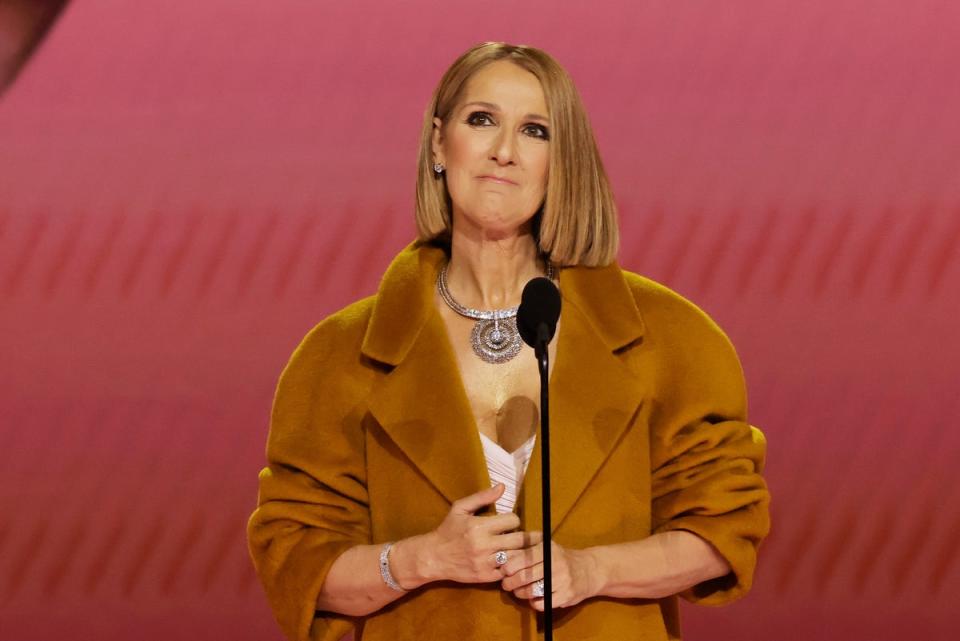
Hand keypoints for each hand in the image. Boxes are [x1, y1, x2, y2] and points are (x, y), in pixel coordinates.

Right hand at [421, 484, 541, 584]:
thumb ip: (482, 497)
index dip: (513, 520)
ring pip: (516, 557)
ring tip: (515, 548)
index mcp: (479, 526)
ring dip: (518, 552)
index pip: (513, 520)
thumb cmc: (448, 530)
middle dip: (522, 536)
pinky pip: (508, 572)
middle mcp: (484, 545)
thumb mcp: (460, 508)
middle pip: (520, 540)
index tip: (509, 523)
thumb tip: (502, 487)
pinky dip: (509, 566)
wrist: (433, 557)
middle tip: (519, 536)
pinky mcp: (485, 577)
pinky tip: (505, 561)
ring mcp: (485, 563)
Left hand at [499, 539, 599, 609]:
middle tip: (506, 584)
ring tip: (517, 591)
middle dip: (510, 582)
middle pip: (524, 576)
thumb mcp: (546, 546)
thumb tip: (501, 555)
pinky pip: (542, 603)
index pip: (521, 558)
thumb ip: (525, 549)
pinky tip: (533, 598)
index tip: (503, 571)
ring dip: (520, 593)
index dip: (508, 567)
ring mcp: (562, 580)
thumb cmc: (561, 558)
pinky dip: (533, 602)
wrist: (589, 570)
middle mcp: (555, 563)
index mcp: (547, 549)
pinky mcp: (566, 596)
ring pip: (531, 591)